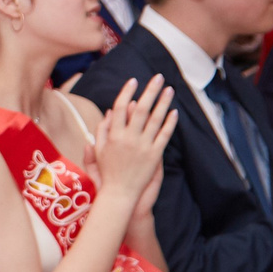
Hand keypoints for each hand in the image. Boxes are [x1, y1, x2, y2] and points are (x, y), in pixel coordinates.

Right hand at [90, 76, 175, 201]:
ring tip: (169, 89)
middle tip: (158, 77)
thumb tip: (110, 111)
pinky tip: (174, 112)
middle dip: (150, 91)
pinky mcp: (154, 155)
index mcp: (113, 136)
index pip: (121, 108)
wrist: (119, 194)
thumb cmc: (107, 172)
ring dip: (163, 102)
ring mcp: (143, 146)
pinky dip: (170, 123)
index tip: (133, 81)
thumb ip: (102, 130)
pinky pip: (164, 136)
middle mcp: (129, 138)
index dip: (127, 92)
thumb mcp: (98, 150)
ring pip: (156, 119)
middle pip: (141, 109)